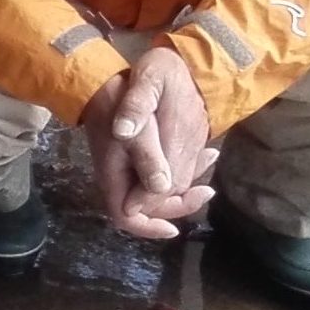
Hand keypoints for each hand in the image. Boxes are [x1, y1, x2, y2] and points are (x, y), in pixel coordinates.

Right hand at [81, 46, 218, 240]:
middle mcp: (119, 178)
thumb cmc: (116, 106)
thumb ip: (148, 160)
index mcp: (114, 178)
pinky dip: (180, 167)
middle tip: (207, 190)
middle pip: (148, 206)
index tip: (175, 229)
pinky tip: (203, 152)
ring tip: (209, 165)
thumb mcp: (137, 132)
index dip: (150, 227)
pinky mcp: (134, 155)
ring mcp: (126, 167)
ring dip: (184, 184)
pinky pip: (158, 171)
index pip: (128, 216)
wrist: (99, 80)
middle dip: (178, 203)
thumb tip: (164, 189)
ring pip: (156, 189)